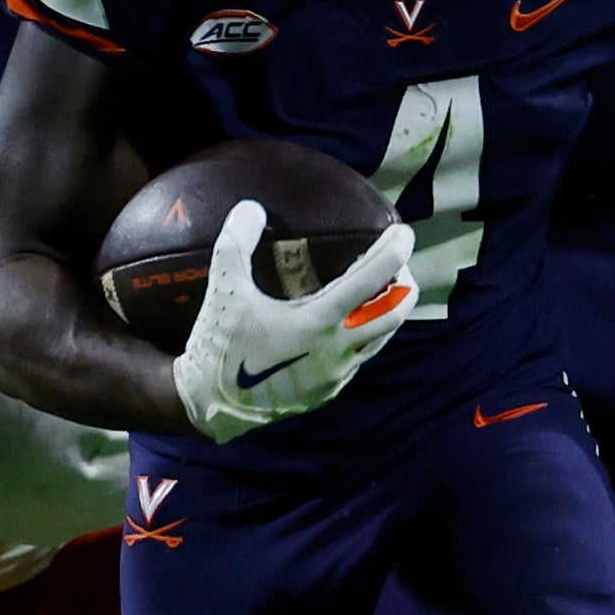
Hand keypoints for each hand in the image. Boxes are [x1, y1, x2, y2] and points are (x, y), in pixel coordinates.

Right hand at [169, 202, 416, 440]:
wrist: (209, 406)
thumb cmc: (219, 345)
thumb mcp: (223, 290)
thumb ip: (236, 244)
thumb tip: (250, 207)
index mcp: (318, 322)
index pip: (372, 279)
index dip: (394, 252)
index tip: (404, 233)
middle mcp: (337, 351)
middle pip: (394, 313)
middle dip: (404, 285)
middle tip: (399, 265)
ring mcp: (335, 376)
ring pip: (381, 340)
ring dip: (387, 313)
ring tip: (381, 293)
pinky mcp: (327, 392)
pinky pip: (357, 360)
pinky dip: (362, 337)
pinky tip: (346, 327)